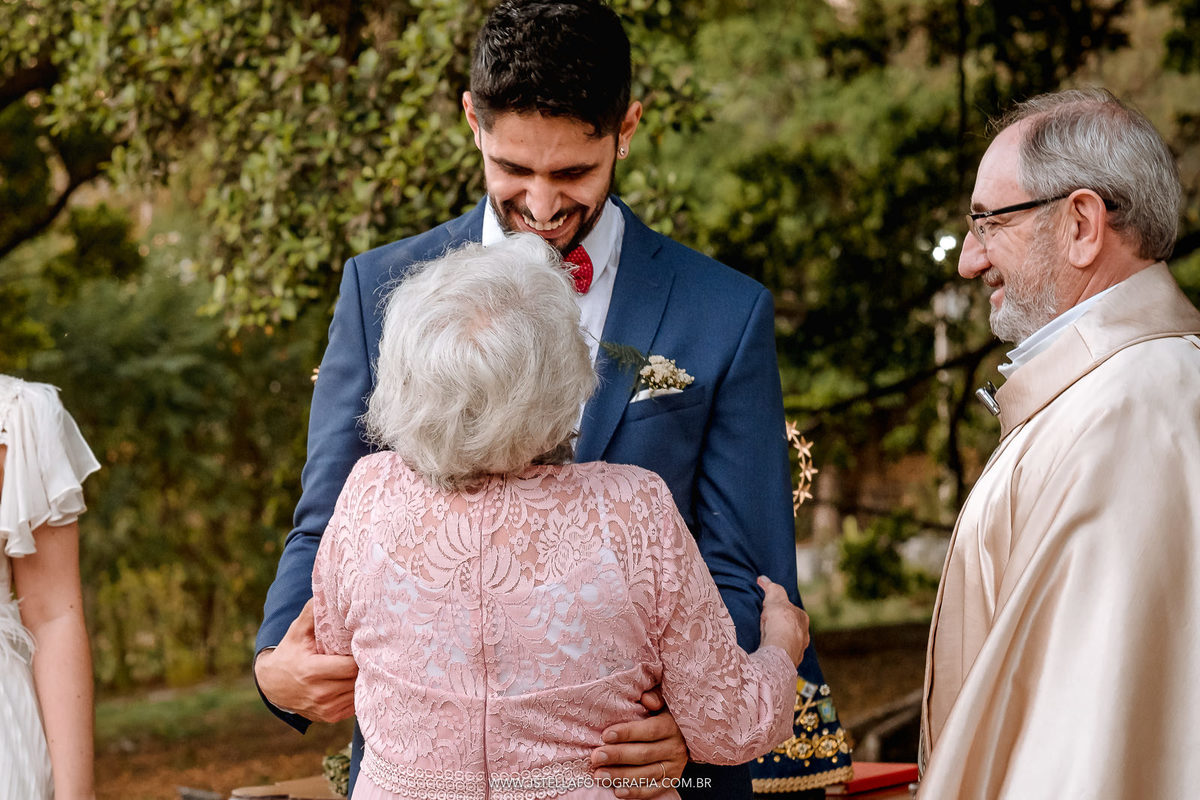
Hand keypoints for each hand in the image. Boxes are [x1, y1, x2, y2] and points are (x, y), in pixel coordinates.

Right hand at [254, 599, 357, 722]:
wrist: (273, 686)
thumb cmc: (290, 653)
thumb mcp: (297, 632)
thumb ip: (311, 613)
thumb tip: (325, 591)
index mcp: (312, 672)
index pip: (350, 667)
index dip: (361, 655)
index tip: (366, 644)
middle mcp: (319, 694)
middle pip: (357, 680)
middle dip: (365, 667)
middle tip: (373, 653)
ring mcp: (325, 709)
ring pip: (357, 694)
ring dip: (364, 681)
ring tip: (367, 665)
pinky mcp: (329, 717)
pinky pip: (354, 705)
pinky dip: (357, 693)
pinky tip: (357, 680)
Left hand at [591, 690, 687, 798]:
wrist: (686, 735)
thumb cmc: (665, 715)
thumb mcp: (663, 702)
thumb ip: (655, 697)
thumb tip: (646, 699)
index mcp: (672, 726)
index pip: (649, 730)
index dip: (627, 733)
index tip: (605, 735)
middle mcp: (675, 748)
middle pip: (644, 754)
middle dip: (618, 756)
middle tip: (596, 757)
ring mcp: (674, 767)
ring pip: (646, 774)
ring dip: (621, 776)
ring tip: (600, 776)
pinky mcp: (671, 781)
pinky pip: (653, 790)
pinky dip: (635, 792)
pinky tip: (618, 791)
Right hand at [757, 575, 809, 665]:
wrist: (782, 649)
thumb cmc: (781, 622)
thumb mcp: (774, 599)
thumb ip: (770, 588)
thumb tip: (763, 579)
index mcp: (802, 618)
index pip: (790, 611)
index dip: (777, 609)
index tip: (767, 610)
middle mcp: (804, 634)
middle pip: (789, 627)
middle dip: (778, 626)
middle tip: (764, 626)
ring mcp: (799, 650)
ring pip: (786, 642)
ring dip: (777, 641)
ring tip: (764, 640)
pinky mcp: (791, 662)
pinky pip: (782, 655)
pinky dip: (775, 653)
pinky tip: (767, 652)